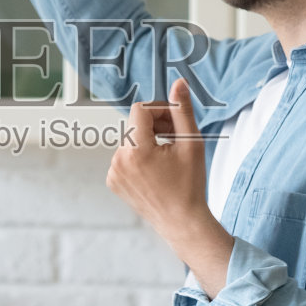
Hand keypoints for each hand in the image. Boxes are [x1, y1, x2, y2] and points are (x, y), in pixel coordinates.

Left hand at [105, 79, 234, 293]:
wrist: (182, 222)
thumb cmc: (190, 184)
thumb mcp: (191, 143)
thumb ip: (182, 111)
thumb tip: (178, 83)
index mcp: (136, 150)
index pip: (140, 110)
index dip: (160, 110)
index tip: (176, 122)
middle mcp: (118, 160)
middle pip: (135, 125)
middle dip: (157, 126)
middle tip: (177, 139)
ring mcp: (113, 172)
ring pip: (131, 140)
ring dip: (149, 141)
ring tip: (169, 157)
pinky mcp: (113, 181)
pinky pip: (125, 156)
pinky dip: (140, 156)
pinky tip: (157, 170)